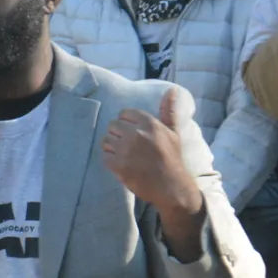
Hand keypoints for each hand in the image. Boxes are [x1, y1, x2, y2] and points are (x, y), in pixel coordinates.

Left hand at [102, 88, 201, 214]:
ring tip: (123, 154)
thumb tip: (171, 90)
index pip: (125, 113)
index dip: (127, 122)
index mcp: (149, 123)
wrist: (171, 186)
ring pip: (106, 140)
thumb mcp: (173, 132)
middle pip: (113, 125)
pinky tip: (120, 164)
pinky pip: (104, 156)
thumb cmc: (172, 158)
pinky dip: (110, 160)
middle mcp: (136, 134)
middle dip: (117, 134)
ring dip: (112, 147)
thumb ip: (168, 111)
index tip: (132, 132)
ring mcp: (125, 150)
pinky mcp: (118, 165)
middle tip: (126, 145)